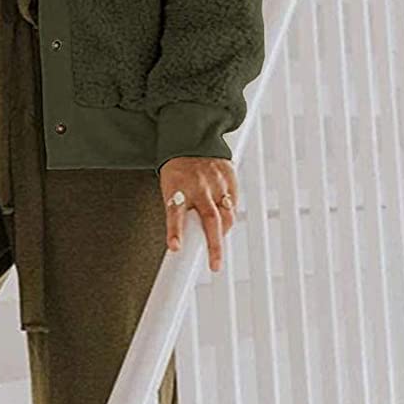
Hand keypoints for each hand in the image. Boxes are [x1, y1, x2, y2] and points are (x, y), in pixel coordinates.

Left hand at [159, 156, 237, 272]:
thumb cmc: (178, 168)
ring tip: (218, 247)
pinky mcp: (230, 178)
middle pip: (210, 220)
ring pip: (226, 214)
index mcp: (177, 189)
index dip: (175, 232)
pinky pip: (233, 203)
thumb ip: (178, 211)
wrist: (192, 138)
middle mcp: (198, 187)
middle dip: (214, 246)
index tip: (175, 248)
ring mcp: (216, 183)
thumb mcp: (169, 188)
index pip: (174, 213)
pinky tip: (226, 220)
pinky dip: (230, 214)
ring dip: (224, 233)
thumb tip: (184, 240)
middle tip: (215, 265)